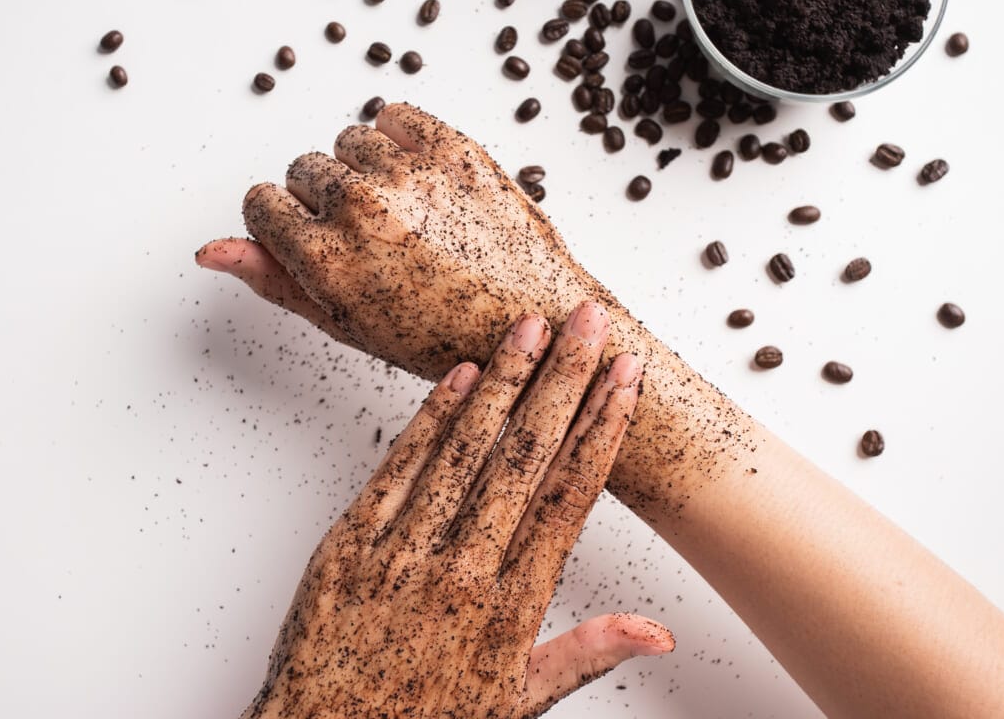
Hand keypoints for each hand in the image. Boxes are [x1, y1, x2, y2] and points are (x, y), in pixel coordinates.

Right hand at [197, 103, 611, 379]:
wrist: (532, 322)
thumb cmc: (440, 337)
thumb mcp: (346, 324)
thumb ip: (273, 280)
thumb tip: (210, 250)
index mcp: (326, 259)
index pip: (260, 200)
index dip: (283, 220)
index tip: (308, 233)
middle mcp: (360, 209)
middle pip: (302, 167)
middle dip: (323, 196)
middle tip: (367, 233)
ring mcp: (410, 174)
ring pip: (347, 139)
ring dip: (362, 166)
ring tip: (398, 208)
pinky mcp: (455, 149)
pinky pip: (395, 113)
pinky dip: (399, 135)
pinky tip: (416, 174)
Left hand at [244, 303, 672, 718]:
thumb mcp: (516, 703)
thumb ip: (585, 652)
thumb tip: (656, 631)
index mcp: (509, 608)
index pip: (568, 497)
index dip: (602, 431)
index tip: (625, 382)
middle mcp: (460, 571)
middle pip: (525, 456)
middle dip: (564, 381)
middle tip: (590, 323)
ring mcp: (400, 552)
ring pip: (464, 449)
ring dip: (504, 381)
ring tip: (533, 326)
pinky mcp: (347, 543)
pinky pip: (397, 467)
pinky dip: (430, 418)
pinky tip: (461, 375)